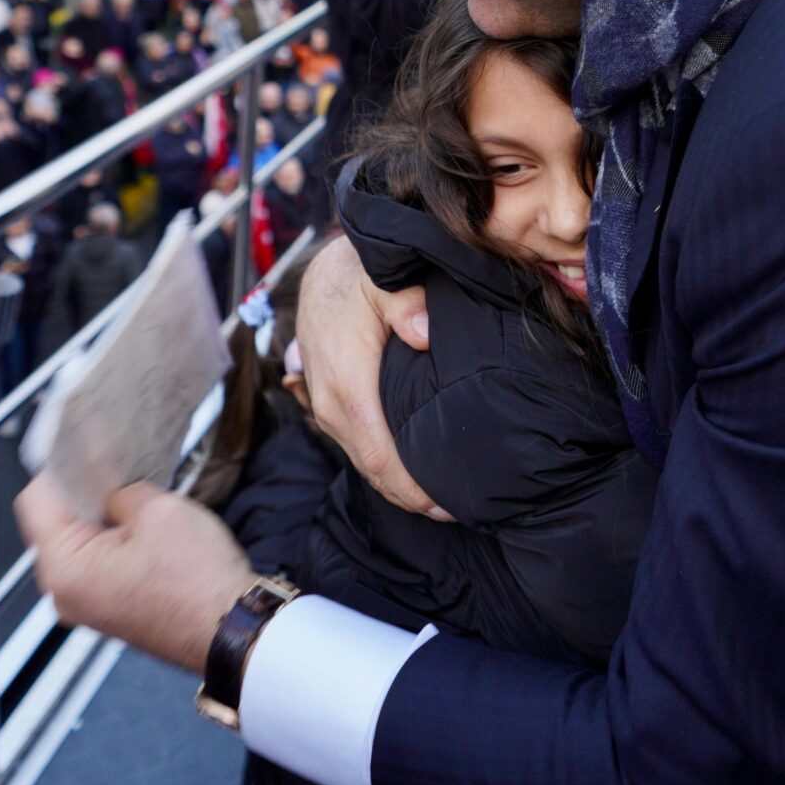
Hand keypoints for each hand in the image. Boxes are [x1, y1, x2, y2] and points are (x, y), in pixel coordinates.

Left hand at [17, 479, 254, 673]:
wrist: (233, 631)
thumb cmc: (198, 584)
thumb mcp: (158, 511)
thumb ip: (120, 490)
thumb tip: (108, 486)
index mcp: (64, 569)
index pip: (36, 499)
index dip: (64, 467)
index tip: (88, 449)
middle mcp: (64, 594)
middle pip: (56, 523)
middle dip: (87, 495)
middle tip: (123, 475)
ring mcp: (86, 607)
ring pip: (81, 544)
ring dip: (106, 520)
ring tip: (144, 507)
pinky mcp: (109, 611)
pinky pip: (99, 565)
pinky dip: (118, 544)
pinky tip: (149, 533)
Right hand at [294, 237, 446, 519]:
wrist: (323, 273)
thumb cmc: (358, 277)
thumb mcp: (382, 279)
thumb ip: (405, 304)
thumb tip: (423, 334)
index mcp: (348, 386)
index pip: (381, 458)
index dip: (414, 489)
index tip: (450, 505)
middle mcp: (333, 407)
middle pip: (375, 472)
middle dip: (414, 498)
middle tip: (461, 510)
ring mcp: (329, 410)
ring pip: (367, 464)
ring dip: (402, 486)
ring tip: (445, 499)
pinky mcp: (333, 408)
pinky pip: (362, 448)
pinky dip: (388, 467)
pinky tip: (418, 472)